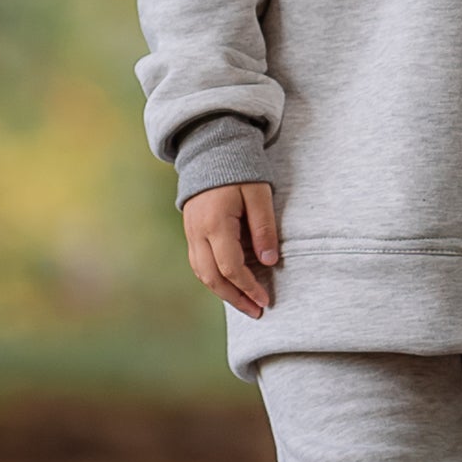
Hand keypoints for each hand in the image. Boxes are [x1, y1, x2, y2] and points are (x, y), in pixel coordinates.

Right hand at [183, 179, 280, 316]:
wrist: (211, 150)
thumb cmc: (240, 170)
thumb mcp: (259, 195)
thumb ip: (264, 228)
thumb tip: (270, 262)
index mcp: (215, 224)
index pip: (230, 268)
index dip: (248, 287)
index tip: (265, 300)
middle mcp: (198, 234)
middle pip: (213, 278)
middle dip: (235, 298)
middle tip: (256, 311)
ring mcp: (191, 233)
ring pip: (203, 274)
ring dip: (223, 292)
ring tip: (245, 303)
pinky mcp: (191, 232)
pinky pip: (200, 264)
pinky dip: (215, 278)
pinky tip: (231, 284)